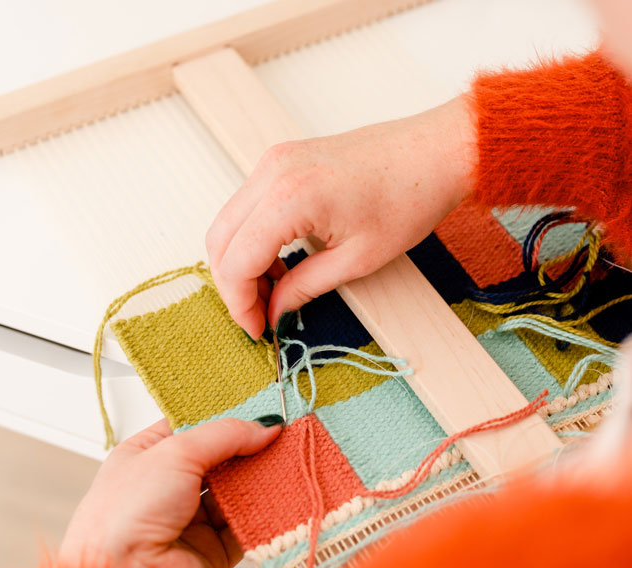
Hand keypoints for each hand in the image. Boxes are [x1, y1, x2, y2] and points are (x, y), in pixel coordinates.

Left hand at [59, 418, 280, 567]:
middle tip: (280, 434)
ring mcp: (190, 518)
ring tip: (286, 459)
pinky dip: (264, 512)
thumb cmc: (125, 513)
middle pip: (219, 458)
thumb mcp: (176, 453)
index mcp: (146, 455)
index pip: (192, 428)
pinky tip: (281, 493)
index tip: (257, 410)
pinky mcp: (212, 549)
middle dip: (248, 448)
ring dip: (259, 478)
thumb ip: (224, 435)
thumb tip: (264, 426)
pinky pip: (245, 524)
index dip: (224, 418)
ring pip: (235, 491)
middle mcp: (168, 486)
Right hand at [207, 95, 475, 338]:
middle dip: (233, 286)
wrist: (435, 151)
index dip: (240, 303)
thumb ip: (305, 287)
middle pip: (220, 240)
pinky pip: (248, 206)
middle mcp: (272, 172)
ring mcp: (274, 161)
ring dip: (240, 262)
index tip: (258, 328)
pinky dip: (251, 238)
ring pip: (228, 223)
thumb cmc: (409, 198)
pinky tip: (280, 261)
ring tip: (273, 291)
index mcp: (289, 198)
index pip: (235, 262)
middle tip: (259, 314)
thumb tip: (275, 311)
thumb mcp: (357, 260)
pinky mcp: (282, 160)